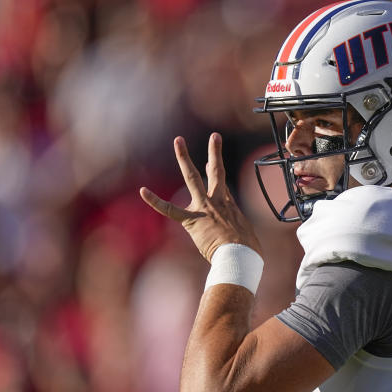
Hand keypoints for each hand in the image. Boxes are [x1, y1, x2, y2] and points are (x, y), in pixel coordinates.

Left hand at [140, 133, 261, 260]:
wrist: (239, 255)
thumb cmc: (248, 252)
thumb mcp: (248, 238)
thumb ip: (241, 235)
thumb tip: (246, 244)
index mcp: (230, 206)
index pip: (221, 184)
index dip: (214, 170)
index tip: (208, 161)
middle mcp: (218, 201)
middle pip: (217, 171)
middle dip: (215, 152)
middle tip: (215, 136)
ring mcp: (204, 207)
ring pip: (192, 178)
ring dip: (185, 158)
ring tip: (179, 141)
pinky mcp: (192, 220)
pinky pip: (170, 209)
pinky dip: (155, 201)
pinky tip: (143, 191)